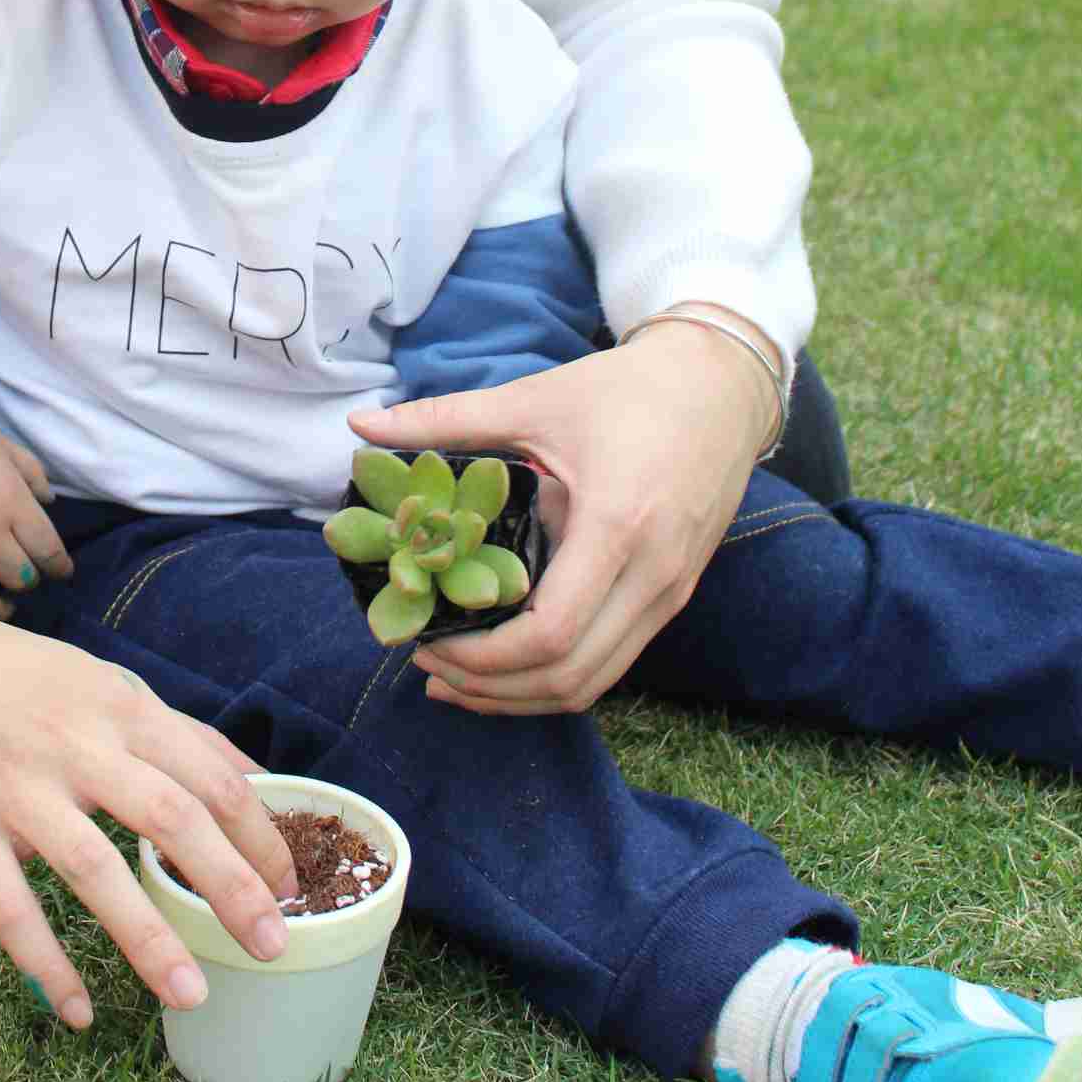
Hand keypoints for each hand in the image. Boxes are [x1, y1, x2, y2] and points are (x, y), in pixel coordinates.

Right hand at [0, 380, 72, 616]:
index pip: (48, 551)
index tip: (61, 571)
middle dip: (30, 581)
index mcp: (9, 500)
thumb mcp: (1, 443)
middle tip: (27, 577)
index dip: (60, 567)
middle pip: (20, 579)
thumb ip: (32, 474)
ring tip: (1, 604)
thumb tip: (51, 502)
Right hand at [0, 499, 298, 1028]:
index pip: (211, 775)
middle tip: (273, 946)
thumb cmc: (7, 676)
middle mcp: (74, 744)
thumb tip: (253, 782)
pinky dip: (47, 964)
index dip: (259, 836)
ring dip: (148, 938)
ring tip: (192, 994)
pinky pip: (10, 909)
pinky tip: (78, 1010)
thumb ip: (170, 732)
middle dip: (231, 886)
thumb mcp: (98, 683)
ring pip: (94, 870)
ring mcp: (14, 788)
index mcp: (118, 707)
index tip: (294, 887)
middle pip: (171, 817)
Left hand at [348, 309, 777, 714]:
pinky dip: (558, 676)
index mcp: (618, 526)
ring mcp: (670, 593)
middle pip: (570, 677)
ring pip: (595, 682)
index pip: (550, 634)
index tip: (428, 642)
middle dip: (492, 688)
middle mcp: (653, 575)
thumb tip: (361, 425)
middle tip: (429, 666)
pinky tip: (511, 661)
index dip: (483, 658)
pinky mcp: (674, 596)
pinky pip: (614, 660)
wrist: (721, 385)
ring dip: (524, 695)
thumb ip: (447, 419)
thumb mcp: (535, 399)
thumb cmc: (627, 389)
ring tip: (458, 678)